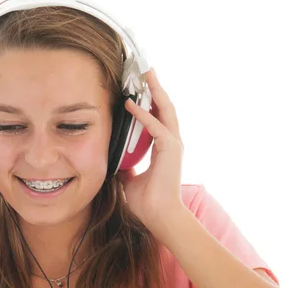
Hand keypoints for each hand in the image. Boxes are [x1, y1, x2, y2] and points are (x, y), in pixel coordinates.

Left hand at [118, 67, 185, 228]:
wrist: (160, 216)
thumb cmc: (148, 202)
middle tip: (147, 71)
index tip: (140, 90)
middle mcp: (172, 143)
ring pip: (165, 110)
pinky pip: (155, 126)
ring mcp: (173, 144)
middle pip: (164, 108)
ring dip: (154, 91)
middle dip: (156, 88)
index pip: (158, 118)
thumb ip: (125, 166)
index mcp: (164, 148)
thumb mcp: (130, 179)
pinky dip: (142, 114)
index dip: (150, 103)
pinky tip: (129, 104)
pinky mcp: (170, 149)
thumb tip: (113, 160)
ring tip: (146, 74)